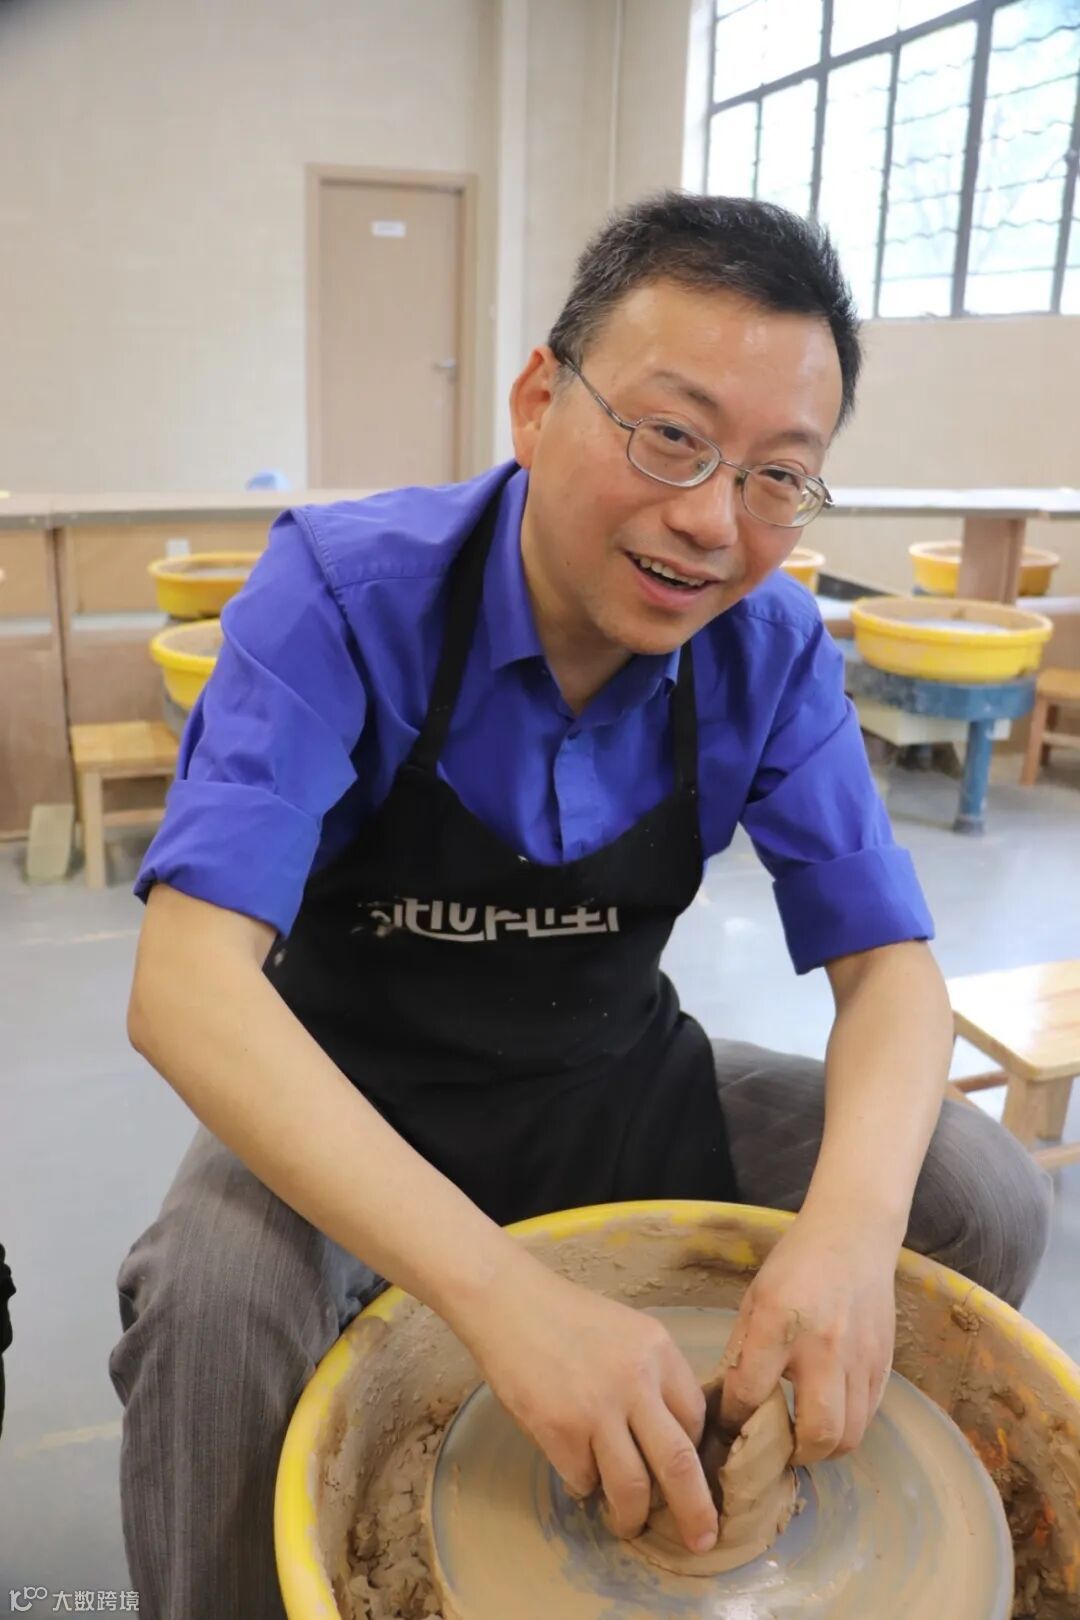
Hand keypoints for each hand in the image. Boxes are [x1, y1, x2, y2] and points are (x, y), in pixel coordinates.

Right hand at [457, 1263, 718, 1552]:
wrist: (506, 1301)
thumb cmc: (564, 1316)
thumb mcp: (625, 1331)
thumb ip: (650, 1376)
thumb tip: (665, 1439)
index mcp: (658, 1349)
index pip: (696, 1419)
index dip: (694, 1454)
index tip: (689, 1475)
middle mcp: (635, 1379)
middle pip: (680, 1463)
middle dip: (695, 1512)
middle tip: (701, 1540)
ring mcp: (596, 1407)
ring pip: (632, 1488)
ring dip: (632, 1516)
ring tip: (627, 1523)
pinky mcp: (558, 1429)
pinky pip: (583, 1481)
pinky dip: (583, 1486)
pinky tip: (576, 1470)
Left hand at [719, 1209, 897, 1463]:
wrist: (852, 1237)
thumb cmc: (795, 1266)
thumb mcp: (754, 1298)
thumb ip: (742, 1350)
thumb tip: (728, 1403)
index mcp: (778, 1324)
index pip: (750, 1393)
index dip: (734, 1419)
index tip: (729, 1426)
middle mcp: (823, 1346)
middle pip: (817, 1433)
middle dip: (793, 1455)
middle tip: (778, 1449)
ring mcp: (859, 1358)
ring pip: (849, 1436)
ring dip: (824, 1449)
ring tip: (805, 1438)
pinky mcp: (883, 1363)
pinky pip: (868, 1417)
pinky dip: (848, 1427)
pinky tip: (830, 1413)